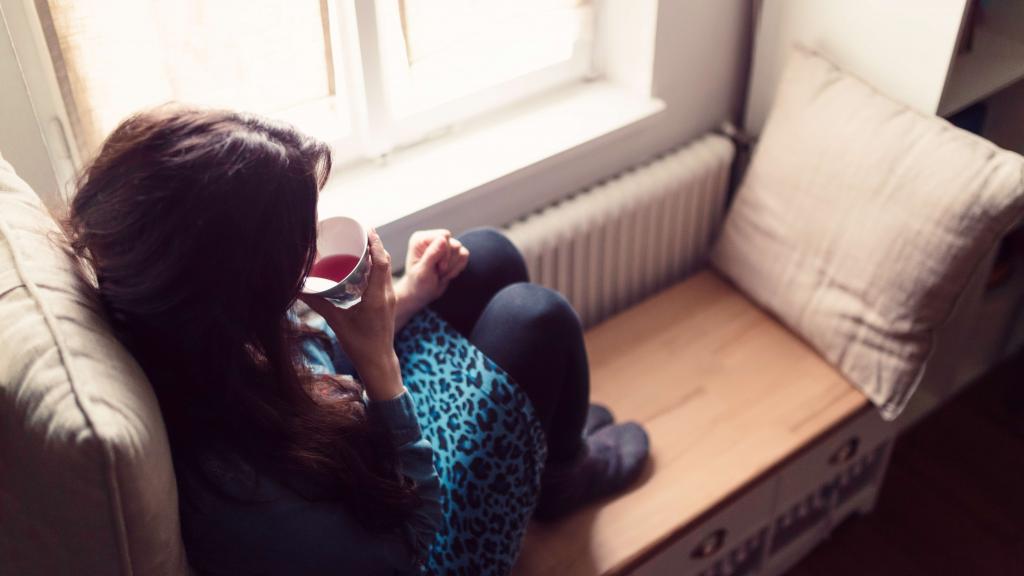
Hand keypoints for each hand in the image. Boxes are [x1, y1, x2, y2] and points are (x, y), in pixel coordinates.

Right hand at [301, 228, 402, 400]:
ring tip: (361, 243)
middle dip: (374, 244)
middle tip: (359, 231)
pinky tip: (365, 264)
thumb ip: (318, 304)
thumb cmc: (359, 345)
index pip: (381, 262)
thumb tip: (300, 288)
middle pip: (385, 261)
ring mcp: (390, 297)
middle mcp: (387, 294)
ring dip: (377, 254)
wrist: (378, 362)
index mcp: (377, 297)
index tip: (366, 229)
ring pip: (386, 269)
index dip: (375, 243)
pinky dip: (377, 266)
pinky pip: (384, 277)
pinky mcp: (388, 302)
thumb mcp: (337, 322)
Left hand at [396, 229, 469, 312]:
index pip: (444, 236)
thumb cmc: (418, 284)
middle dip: (449, 261)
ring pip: (460, 250)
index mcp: (420, 239)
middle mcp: (432, 238)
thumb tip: (442, 239)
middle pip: (454, 243)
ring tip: (440, 273)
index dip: (445, 253)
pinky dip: (458, 267)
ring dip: (452, 267)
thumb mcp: (423, 272)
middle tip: (438, 272)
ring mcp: (443, 245)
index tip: (438, 267)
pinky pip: (464, 255)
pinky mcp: (452, 252)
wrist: (422, 294)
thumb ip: (432, 255)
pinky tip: (447, 273)